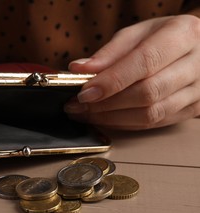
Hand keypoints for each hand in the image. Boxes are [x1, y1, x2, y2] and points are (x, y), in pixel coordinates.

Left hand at [65, 14, 199, 129]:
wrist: (196, 48)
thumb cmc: (162, 38)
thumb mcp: (136, 34)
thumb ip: (108, 53)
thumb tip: (78, 69)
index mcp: (183, 34)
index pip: (144, 62)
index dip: (111, 81)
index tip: (84, 93)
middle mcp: (196, 63)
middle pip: (147, 93)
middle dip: (106, 104)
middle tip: (77, 105)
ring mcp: (197, 90)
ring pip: (151, 113)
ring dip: (111, 118)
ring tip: (85, 113)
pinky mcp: (192, 109)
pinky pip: (154, 123)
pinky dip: (124, 124)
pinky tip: (104, 119)